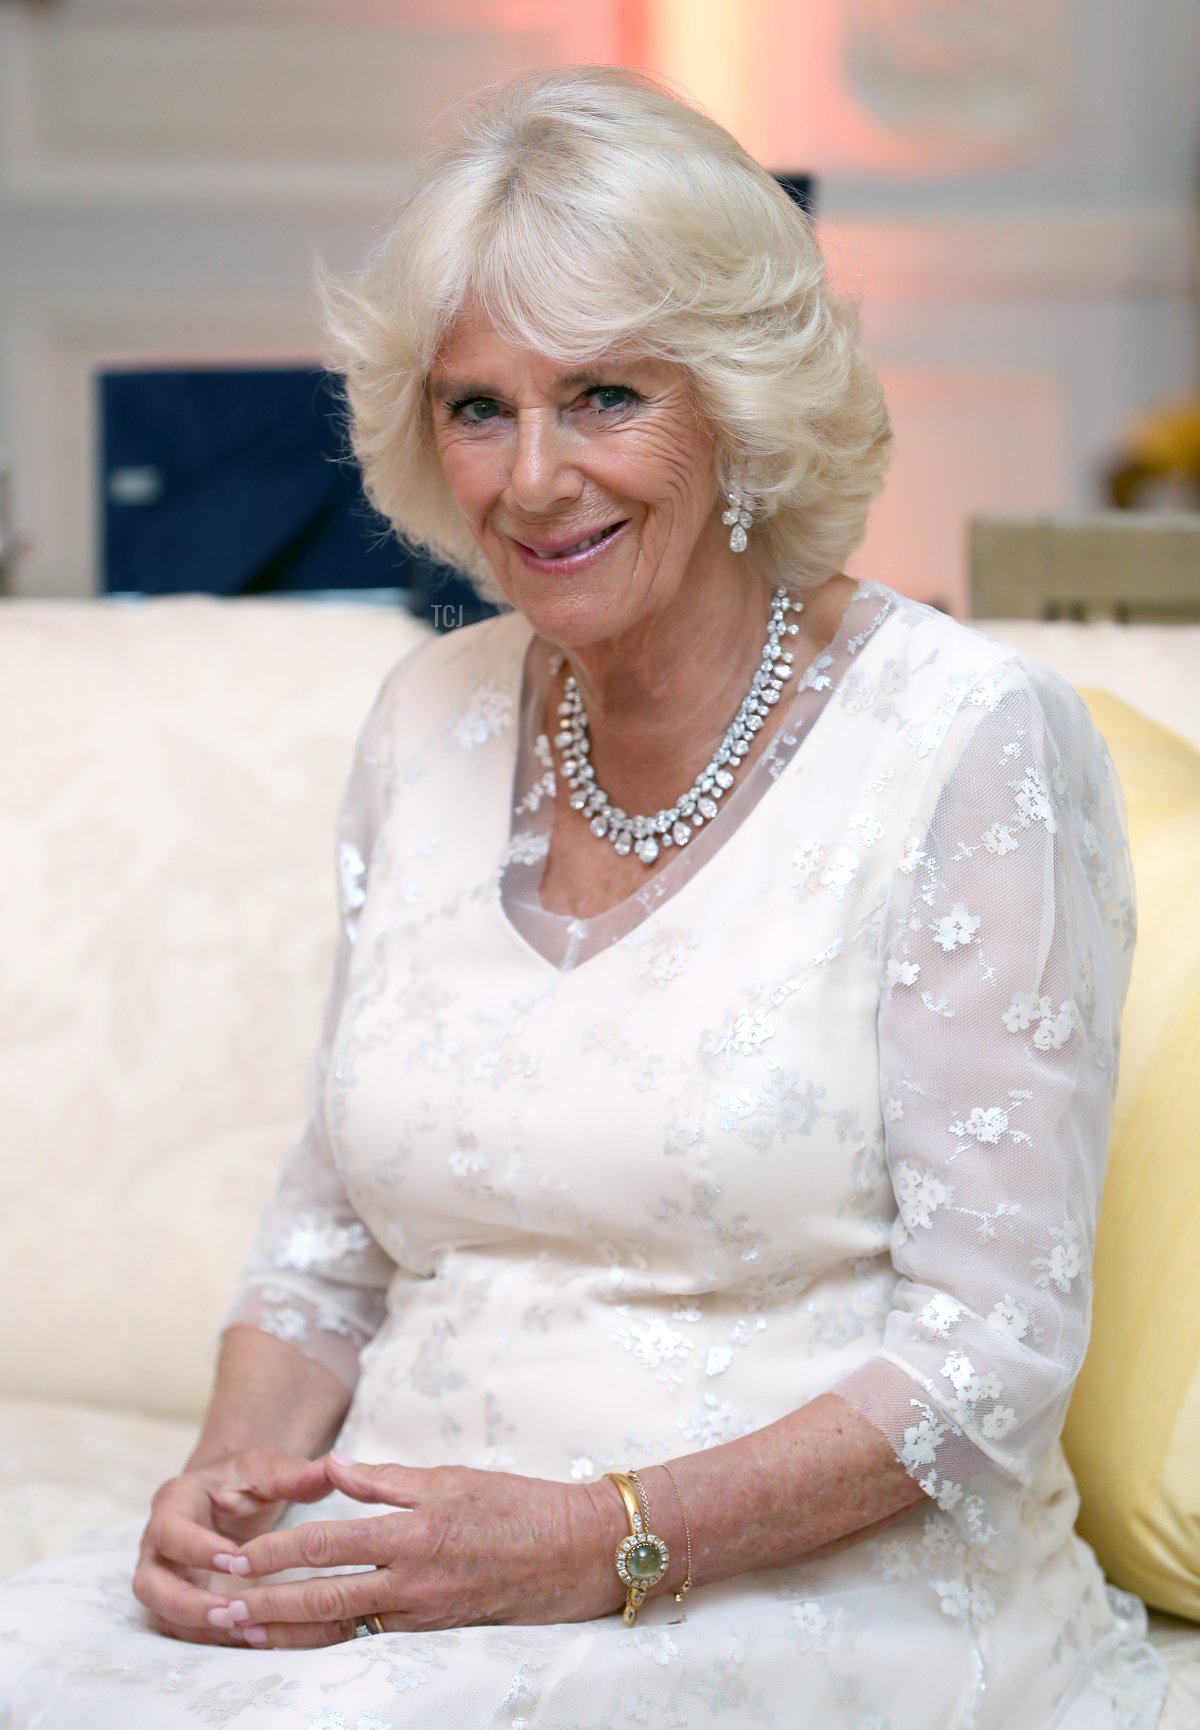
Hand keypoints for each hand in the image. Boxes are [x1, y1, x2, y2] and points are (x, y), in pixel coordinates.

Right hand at [133, 1447, 331, 1645]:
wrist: (229, 1494)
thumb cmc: (245, 1479)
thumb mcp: (268, 1469)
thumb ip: (295, 1473)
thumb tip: (333, 1467)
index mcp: (174, 1503)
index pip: (169, 1531)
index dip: (196, 1549)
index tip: (234, 1560)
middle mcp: (158, 1545)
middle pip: (149, 1584)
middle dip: (184, 1603)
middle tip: (229, 1610)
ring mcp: (165, 1577)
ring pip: (162, 1613)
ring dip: (197, 1626)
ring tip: (242, 1630)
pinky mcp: (179, 1601)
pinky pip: (183, 1628)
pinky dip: (210, 1636)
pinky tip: (248, 1637)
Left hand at [217, 1453, 624, 1646]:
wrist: (577, 1551)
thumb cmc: (518, 1503)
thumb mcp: (451, 1476)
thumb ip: (387, 1479)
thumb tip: (332, 1468)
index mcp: (413, 1531)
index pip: (327, 1544)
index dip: (277, 1553)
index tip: (237, 1556)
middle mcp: (412, 1579)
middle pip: (323, 1597)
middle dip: (266, 1605)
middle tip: (219, 1607)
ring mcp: (423, 1613)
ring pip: (341, 1629)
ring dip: (288, 1632)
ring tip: (244, 1633)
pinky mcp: (435, 1631)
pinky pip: (372, 1639)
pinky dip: (331, 1641)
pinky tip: (303, 1643)